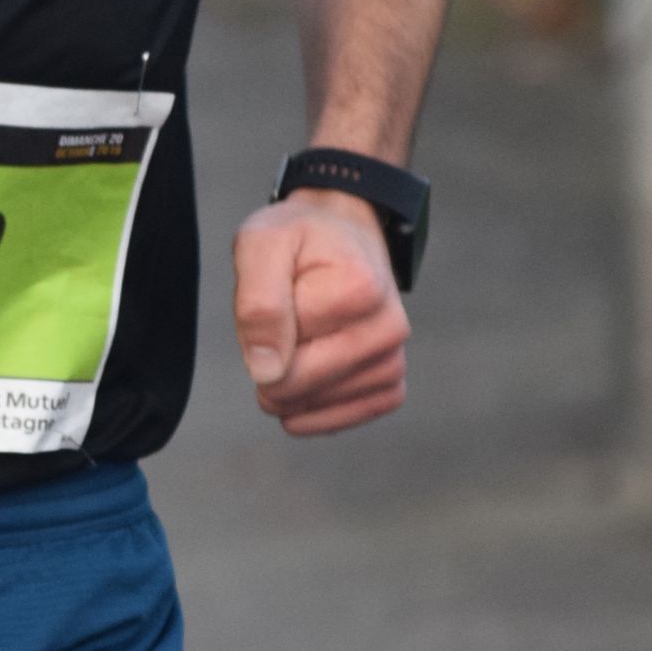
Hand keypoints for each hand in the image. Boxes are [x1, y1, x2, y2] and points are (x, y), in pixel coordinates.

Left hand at [232, 190, 408, 433]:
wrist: (342, 230)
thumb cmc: (301, 236)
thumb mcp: (262, 245)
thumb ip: (259, 304)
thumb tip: (267, 373)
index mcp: (360, 291)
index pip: (282, 352)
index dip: (260, 330)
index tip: (277, 294)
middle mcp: (389, 330)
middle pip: (298, 386)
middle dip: (269, 364)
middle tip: (281, 321)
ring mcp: (393, 360)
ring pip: (314, 408)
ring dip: (288, 385)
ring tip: (298, 338)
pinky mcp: (390, 384)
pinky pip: (342, 420)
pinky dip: (312, 411)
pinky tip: (305, 381)